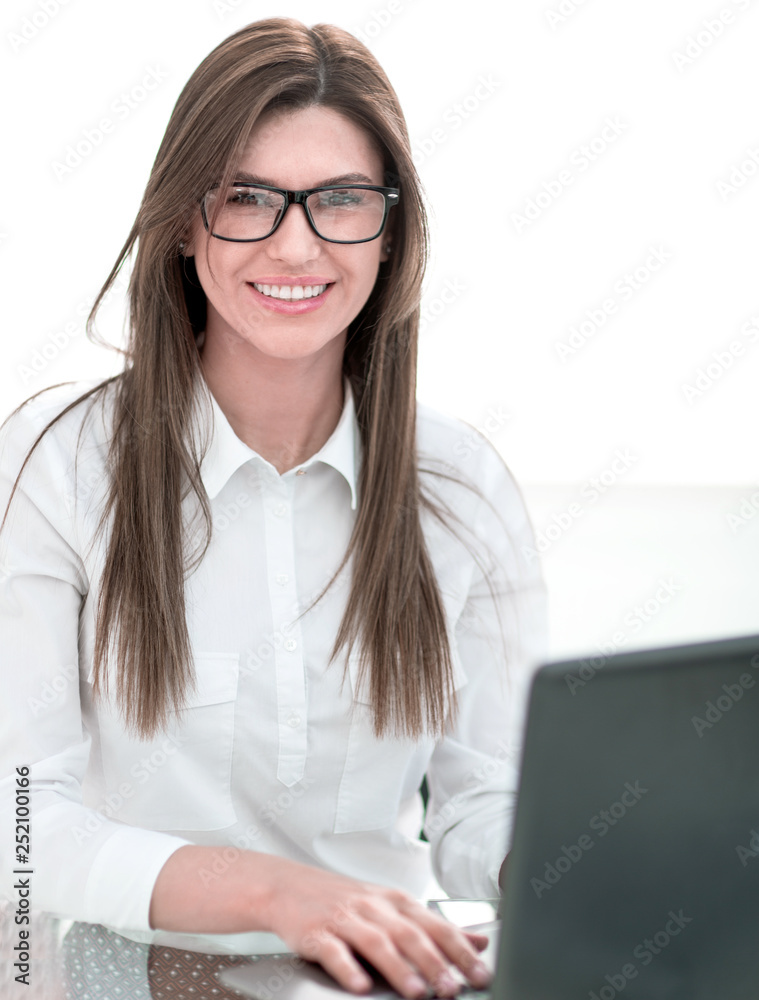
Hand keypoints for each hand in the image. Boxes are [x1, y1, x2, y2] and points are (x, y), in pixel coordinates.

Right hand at [260, 857, 491, 997]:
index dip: (460, 950)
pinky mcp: (317, 932)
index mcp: (397, 902)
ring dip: (399, 968)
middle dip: (434, 962)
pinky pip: (334, 951)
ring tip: (417, 992)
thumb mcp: (393, 908)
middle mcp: (374, 908)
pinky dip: (349, 968)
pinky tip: (360, 985)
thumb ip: (434, 927)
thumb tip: (479, 941)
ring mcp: (345, 919)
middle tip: (453, 988)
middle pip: (409, 934)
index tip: (480, 973)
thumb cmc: (347, 902)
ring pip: (377, 942)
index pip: (435, 925)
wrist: (290, 886)